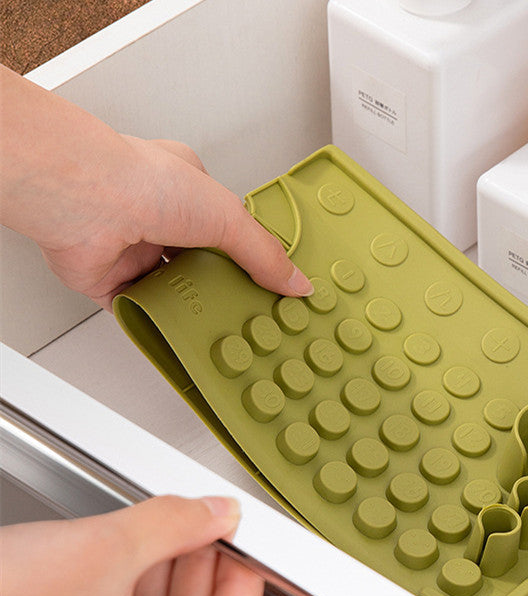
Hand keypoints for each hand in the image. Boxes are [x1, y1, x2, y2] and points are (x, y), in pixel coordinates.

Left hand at [0, 65, 311, 307]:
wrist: (84, 200)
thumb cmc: (143, 183)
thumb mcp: (228, 216)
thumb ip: (264, 254)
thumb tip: (296, 282)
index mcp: (186, 188)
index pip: (225, 225)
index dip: (247, 252)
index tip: (269, 280)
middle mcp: (156, 216)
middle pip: (199, 260)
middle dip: (220, 283)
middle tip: (247, 309)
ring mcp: (131, 248)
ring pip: (171, 286)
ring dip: (190, 303)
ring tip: (219, 326)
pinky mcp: (108, 280)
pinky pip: (137, 308)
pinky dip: (154, 322)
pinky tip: (175, 333)